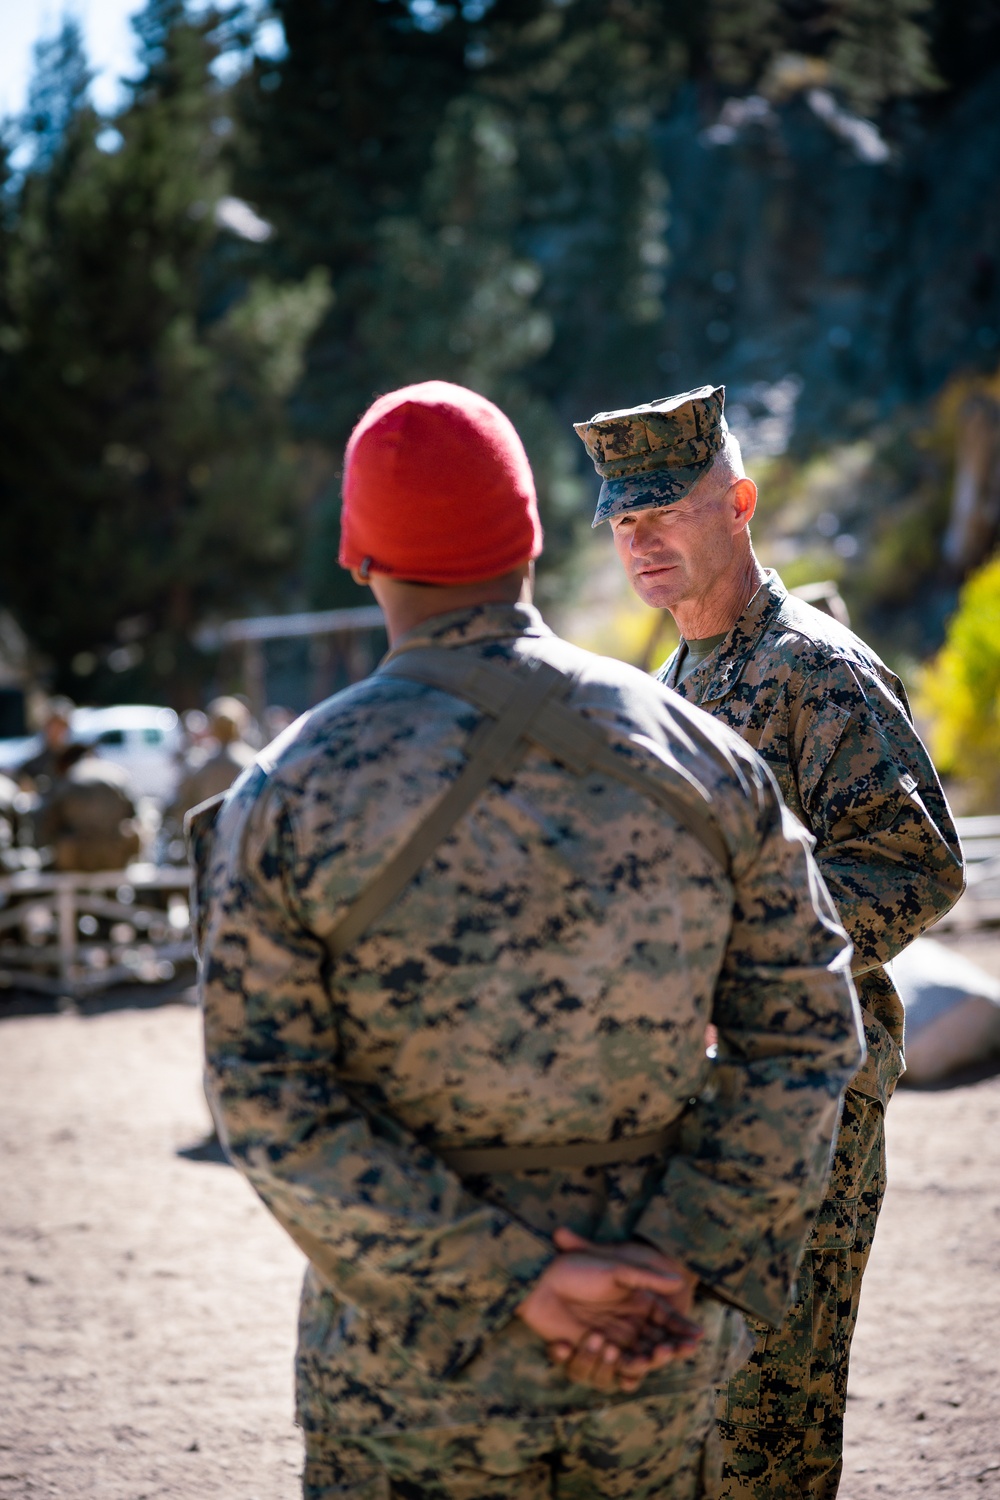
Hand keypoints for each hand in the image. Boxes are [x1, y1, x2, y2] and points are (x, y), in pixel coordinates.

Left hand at [545, 1228, 701, 1393]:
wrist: (540, 1280)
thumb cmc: (578, 1269)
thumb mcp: (615, 1268)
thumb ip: (647, 1278)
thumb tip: (679, 1281)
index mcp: (638, 1305)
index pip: (667, 1323)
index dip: (681, 1333)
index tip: (694, 1340)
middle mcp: (627, 1327)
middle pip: (652, 1351)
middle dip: (658, 1355)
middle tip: (660, 1351)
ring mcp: (608, 1342)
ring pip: (625, 1368)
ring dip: (620, 1363)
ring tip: (611, 1348)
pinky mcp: (584, 1353)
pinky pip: (593, 1372)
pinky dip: (585, 1362)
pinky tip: (572, 1343)